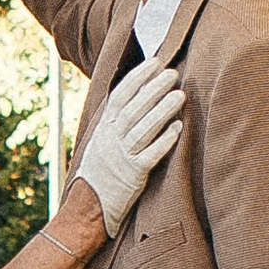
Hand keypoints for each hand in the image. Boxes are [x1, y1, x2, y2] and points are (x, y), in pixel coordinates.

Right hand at [68, 58, 184, 240]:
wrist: (88, 205)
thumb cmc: (101, 169)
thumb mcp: (102, 140)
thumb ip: (117, 119)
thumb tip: (137, 94)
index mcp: (104, 127)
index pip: (120, 95)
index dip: (138, 77)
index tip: (155, 62)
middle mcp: (111, 138)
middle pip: (133, 108)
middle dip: (153, 89)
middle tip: (173, 73)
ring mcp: (121, 157)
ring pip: (142, 129)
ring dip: (162, 111)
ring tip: (180, 95)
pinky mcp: (132, 175)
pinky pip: (149, 156)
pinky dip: (163, 142)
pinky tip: (178, 129)